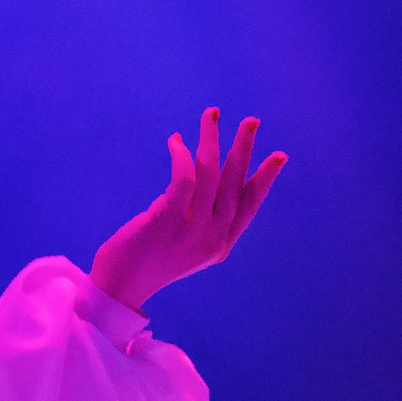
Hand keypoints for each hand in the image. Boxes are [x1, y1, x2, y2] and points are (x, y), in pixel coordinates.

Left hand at [91, 109, 286, 311]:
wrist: (121, 285)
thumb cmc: (148, 260)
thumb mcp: (184, 240)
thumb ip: (198, 214)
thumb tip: (202, 171)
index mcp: (221, 245)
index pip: (249, 206)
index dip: (265, 179)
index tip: (280, 156)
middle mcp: (213, 238)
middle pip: (234, 183)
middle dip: (245, 148)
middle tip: (251, 121)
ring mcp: (193, 230)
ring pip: (210, 172)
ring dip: (211, 138)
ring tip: (211, 116)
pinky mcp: (169, 219)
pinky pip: (184, 175)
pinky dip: (182, 153)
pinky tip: (176, 142)